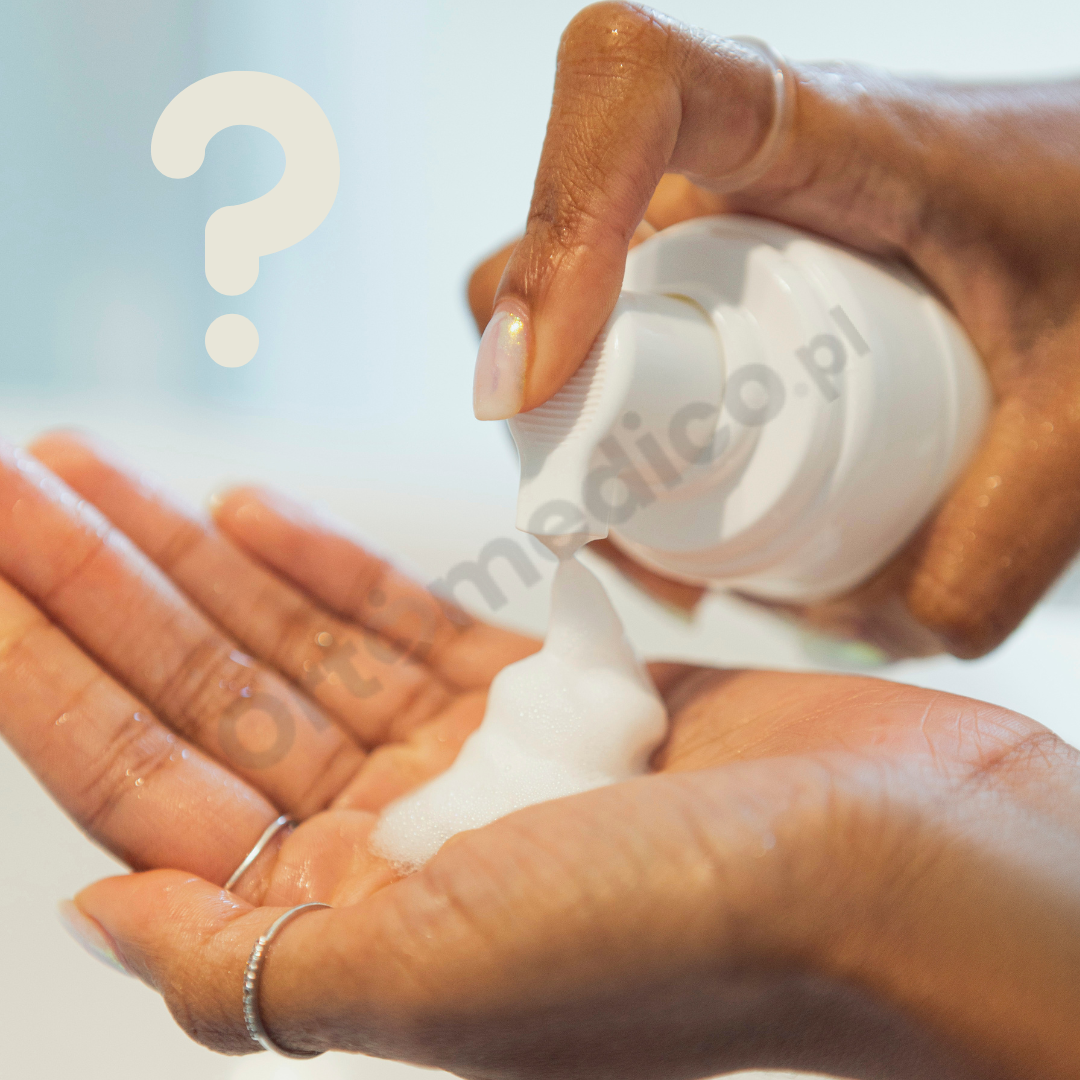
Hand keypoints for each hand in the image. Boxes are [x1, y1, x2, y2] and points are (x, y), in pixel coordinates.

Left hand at [4, 432, 1078, 1077]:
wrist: (888, 862)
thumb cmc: (690, 933)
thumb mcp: (444, 981)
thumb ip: (259, 966)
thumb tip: (100, 913)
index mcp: (352, 920)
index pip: (147, 785)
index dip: (44, 680)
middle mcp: (395, 841)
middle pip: (201, 693)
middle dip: (97, 588)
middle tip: (14, 483)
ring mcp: (467, 760)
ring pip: (289, 642)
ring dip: (193, 556)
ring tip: (100, 469)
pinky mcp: (543, 692)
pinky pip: (404, 619)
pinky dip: (326, 566)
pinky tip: (253, 509)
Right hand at [468, 1, 1079, 659]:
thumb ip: (993, 546)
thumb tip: (874, 629)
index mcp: (826, 133)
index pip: (633, 92)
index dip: (554, 226)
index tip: (532, 387)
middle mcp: (736, 170)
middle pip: (550, 252)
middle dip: (558, 414)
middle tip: (640, 530)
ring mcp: (714, 230)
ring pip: (572, 321)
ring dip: (591, 447)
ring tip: (688, 550)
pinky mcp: (718, 282)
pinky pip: (618, 351)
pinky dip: (629, 448)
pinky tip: (702, 521)